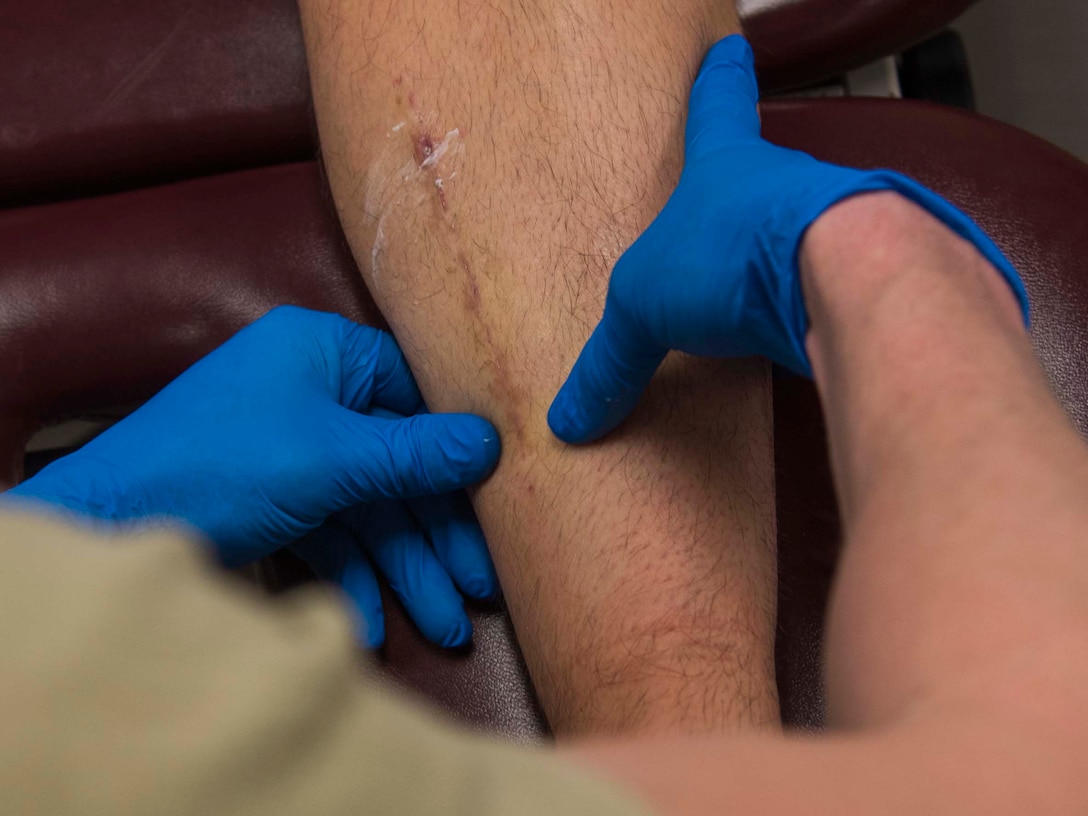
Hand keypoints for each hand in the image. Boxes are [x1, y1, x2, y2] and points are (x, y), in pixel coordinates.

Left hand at [5, 305, 500, 647]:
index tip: (505, 503)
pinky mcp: (276, 498)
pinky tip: (370, 624)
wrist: (110, 523)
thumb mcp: (330, 459)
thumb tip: (493, 442)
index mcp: (323, 354)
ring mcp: (294, 449)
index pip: (415, 396)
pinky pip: (330, 533)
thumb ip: (414, 454)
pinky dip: (351, 576)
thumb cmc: (218, 466)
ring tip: (445, 628)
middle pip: (398, 466)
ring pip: (369, 509)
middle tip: (480, 589)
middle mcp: (312, 393)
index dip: (461, 454)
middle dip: (436, 537)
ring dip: (405, 569)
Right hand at [547, 35, 1029, 444]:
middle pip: (769, 172)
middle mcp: (783, 185)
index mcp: (725, 168)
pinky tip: (807, 338)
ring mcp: (832, 227)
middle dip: (756, 189)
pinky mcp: (865, 279)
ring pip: (808, 232)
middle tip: (742, 207)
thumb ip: (610, 363)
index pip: (716, 110)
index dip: (718, 83)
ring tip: (772, 288)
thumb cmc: (736, 252)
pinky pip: (836, 290)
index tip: (729, 54)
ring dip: (791, 255)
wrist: (838, 275)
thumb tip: (570, 421)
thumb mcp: (641, 309)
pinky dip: (820, 310)